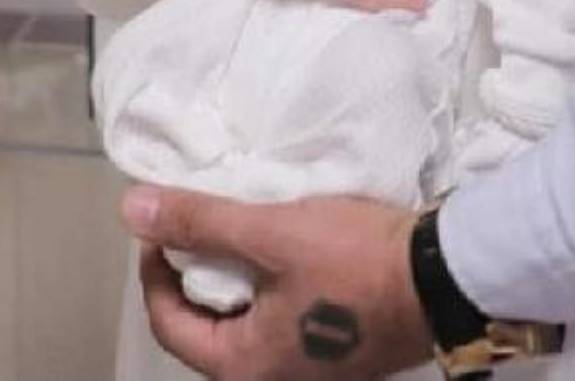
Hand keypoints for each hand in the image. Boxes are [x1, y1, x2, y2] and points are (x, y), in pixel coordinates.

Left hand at [124, 185, 429, 380]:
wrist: (444, 275)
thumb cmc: (353, 261)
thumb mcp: (272, 233)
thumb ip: (201, 222)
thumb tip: (131, 210)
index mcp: (244, 368)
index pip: (169, 323)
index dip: (155, 269)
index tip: (163, 223)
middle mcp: (272, 379)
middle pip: (209, 326)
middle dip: (199, 271)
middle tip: (204, 220)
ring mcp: (309, 368)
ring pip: (250, 320)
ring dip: (239, 276)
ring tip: (245, 225)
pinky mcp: (339, 348)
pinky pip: (285, 317)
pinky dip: (274, 283)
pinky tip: (289, 245)